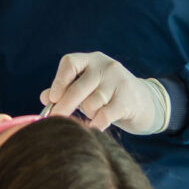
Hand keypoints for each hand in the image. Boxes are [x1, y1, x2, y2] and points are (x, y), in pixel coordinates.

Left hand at [39, 52, 169, 134]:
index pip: (70, 63)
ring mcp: (119, 81)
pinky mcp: (128, 99)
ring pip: (91, 103)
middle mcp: (105, 66)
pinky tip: (94, 128)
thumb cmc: (108, 95)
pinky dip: (96, 124)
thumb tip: (44, 97)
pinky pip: (104, 116)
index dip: (59, 81)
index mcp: (91, 60)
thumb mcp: (87, 88)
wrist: (145, 102)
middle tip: (55, 120)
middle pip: (78, 87)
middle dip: (64, 106)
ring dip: (88, 114)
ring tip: (93, 114)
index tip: (51, 99)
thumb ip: (65, 90)